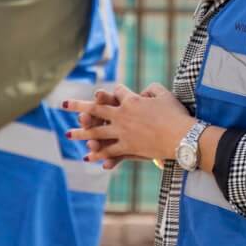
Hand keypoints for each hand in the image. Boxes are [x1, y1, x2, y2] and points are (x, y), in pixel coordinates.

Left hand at [65, 83, 194, 162]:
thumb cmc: (176, 115)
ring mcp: (123, 132)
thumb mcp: (165, 95)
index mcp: (131, 100)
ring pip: (97, 131)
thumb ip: (152, 89)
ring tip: (67, 134)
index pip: (117, 92)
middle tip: (63, 104)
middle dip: (78, 106)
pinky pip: (109, 150)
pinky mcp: (127, 147)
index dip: (115, 92)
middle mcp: (122, 115)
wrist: (182, 137)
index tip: (113, 92)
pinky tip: (87, 157)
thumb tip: (144, 91)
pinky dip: (98, 154)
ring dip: (81, 132)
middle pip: (96, 109)